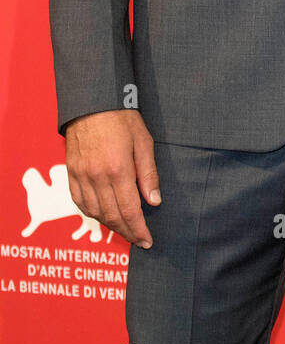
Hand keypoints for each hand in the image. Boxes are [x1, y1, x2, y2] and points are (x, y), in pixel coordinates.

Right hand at [64, 109, 159, 248]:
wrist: (91, 102)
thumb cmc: (121, 118)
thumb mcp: (144, 141)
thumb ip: (148, 173)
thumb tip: (154, 201)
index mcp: (118, 169)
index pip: (129, 210)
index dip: (139, 229)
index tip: (147, 240)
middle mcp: (97, 176)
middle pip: (112, 216)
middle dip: (127, 232)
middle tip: (139, 240)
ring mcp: (81, 175)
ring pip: (95, 212)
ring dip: (110, 225)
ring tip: (125, 230)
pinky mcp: (71, 172)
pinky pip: (79, 202)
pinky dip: (92, 213)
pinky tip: (102, 216)